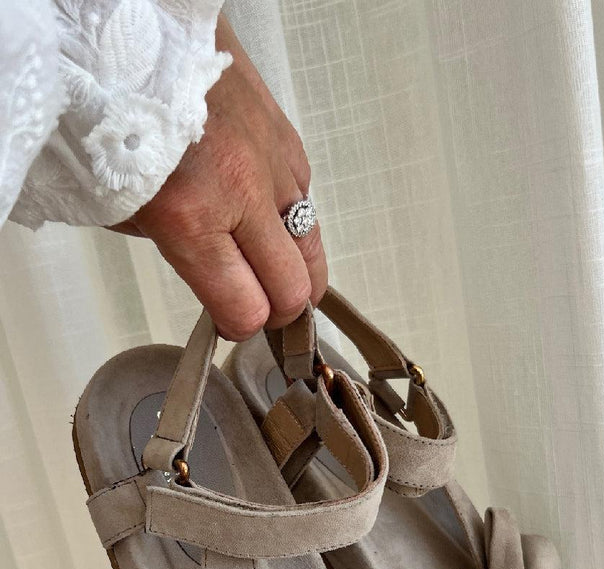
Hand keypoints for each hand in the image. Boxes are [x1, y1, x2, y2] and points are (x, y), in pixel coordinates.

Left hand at [113, 15, 326, 340]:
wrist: (138, 34)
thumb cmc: (116, 116)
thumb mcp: (122, 204)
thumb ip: (176, 251)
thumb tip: (216, 281)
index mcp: (191, 217)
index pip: (247, 309)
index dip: (240, 326)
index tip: (231, 323)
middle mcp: (241, 193)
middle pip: (294, 290)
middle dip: (279, 312)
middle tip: (260, 307)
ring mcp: (272, 164)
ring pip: (314, 248)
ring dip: (295, 268)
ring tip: (270, 269)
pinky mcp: (287, 137)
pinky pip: (307, 201)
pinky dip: (291, 220)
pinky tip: (264, 215)